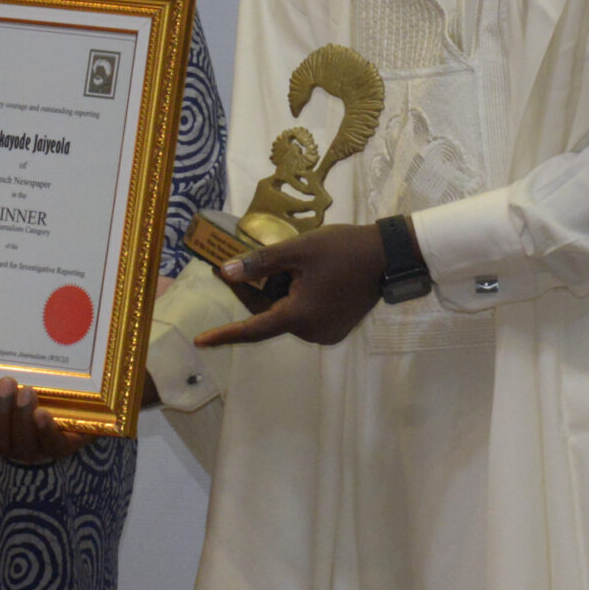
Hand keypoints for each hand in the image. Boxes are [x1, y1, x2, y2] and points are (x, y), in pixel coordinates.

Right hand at [0, 376, 83, 465]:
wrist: (78, 407)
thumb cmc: (34, 396)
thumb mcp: (11, 391)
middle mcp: (12, 446)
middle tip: (6, 382)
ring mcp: (36, 449)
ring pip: (23, 443)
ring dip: (22, 417)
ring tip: (27, 391)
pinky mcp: (62, 447)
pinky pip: (52, 446)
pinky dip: (45, 430)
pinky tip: (42, 413)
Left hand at [194, 222, 386, 348]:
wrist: (388, 255)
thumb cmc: (342, 249)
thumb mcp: (297, 249)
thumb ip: (260, 263)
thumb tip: (227, 273)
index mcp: (298, 317)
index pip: (252, 329)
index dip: (225, 334)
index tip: (200, 341)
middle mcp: (310, 332)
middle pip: (271, 316)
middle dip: (260, 293)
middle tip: (253, 265)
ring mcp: (325, 333)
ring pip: (288, 315)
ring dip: (281, 294)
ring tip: (293, 265)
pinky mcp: (336, 328)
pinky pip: (305, 316)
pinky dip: (297, 300)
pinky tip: (307, 276)